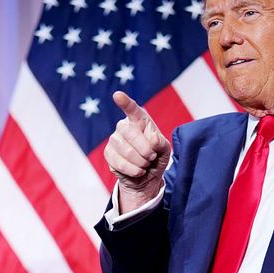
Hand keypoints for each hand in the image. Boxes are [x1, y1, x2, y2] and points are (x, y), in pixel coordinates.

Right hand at [104, 91, 171, 210]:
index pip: (132, 109)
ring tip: (145, 164)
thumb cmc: (157, 157)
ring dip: (141, 162)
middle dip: (145, 149)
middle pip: (131, 133)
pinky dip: (133, 170)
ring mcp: (114, 139)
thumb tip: (152, 137)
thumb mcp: (165, 150)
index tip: (117, 96)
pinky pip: (120, 163)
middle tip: (152, 157)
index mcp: (139, 120)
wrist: (146, 177)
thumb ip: (161, 143)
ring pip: (126, 150)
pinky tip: (138, 171)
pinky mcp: (108, 154)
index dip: (125, 102)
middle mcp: (124, 126)